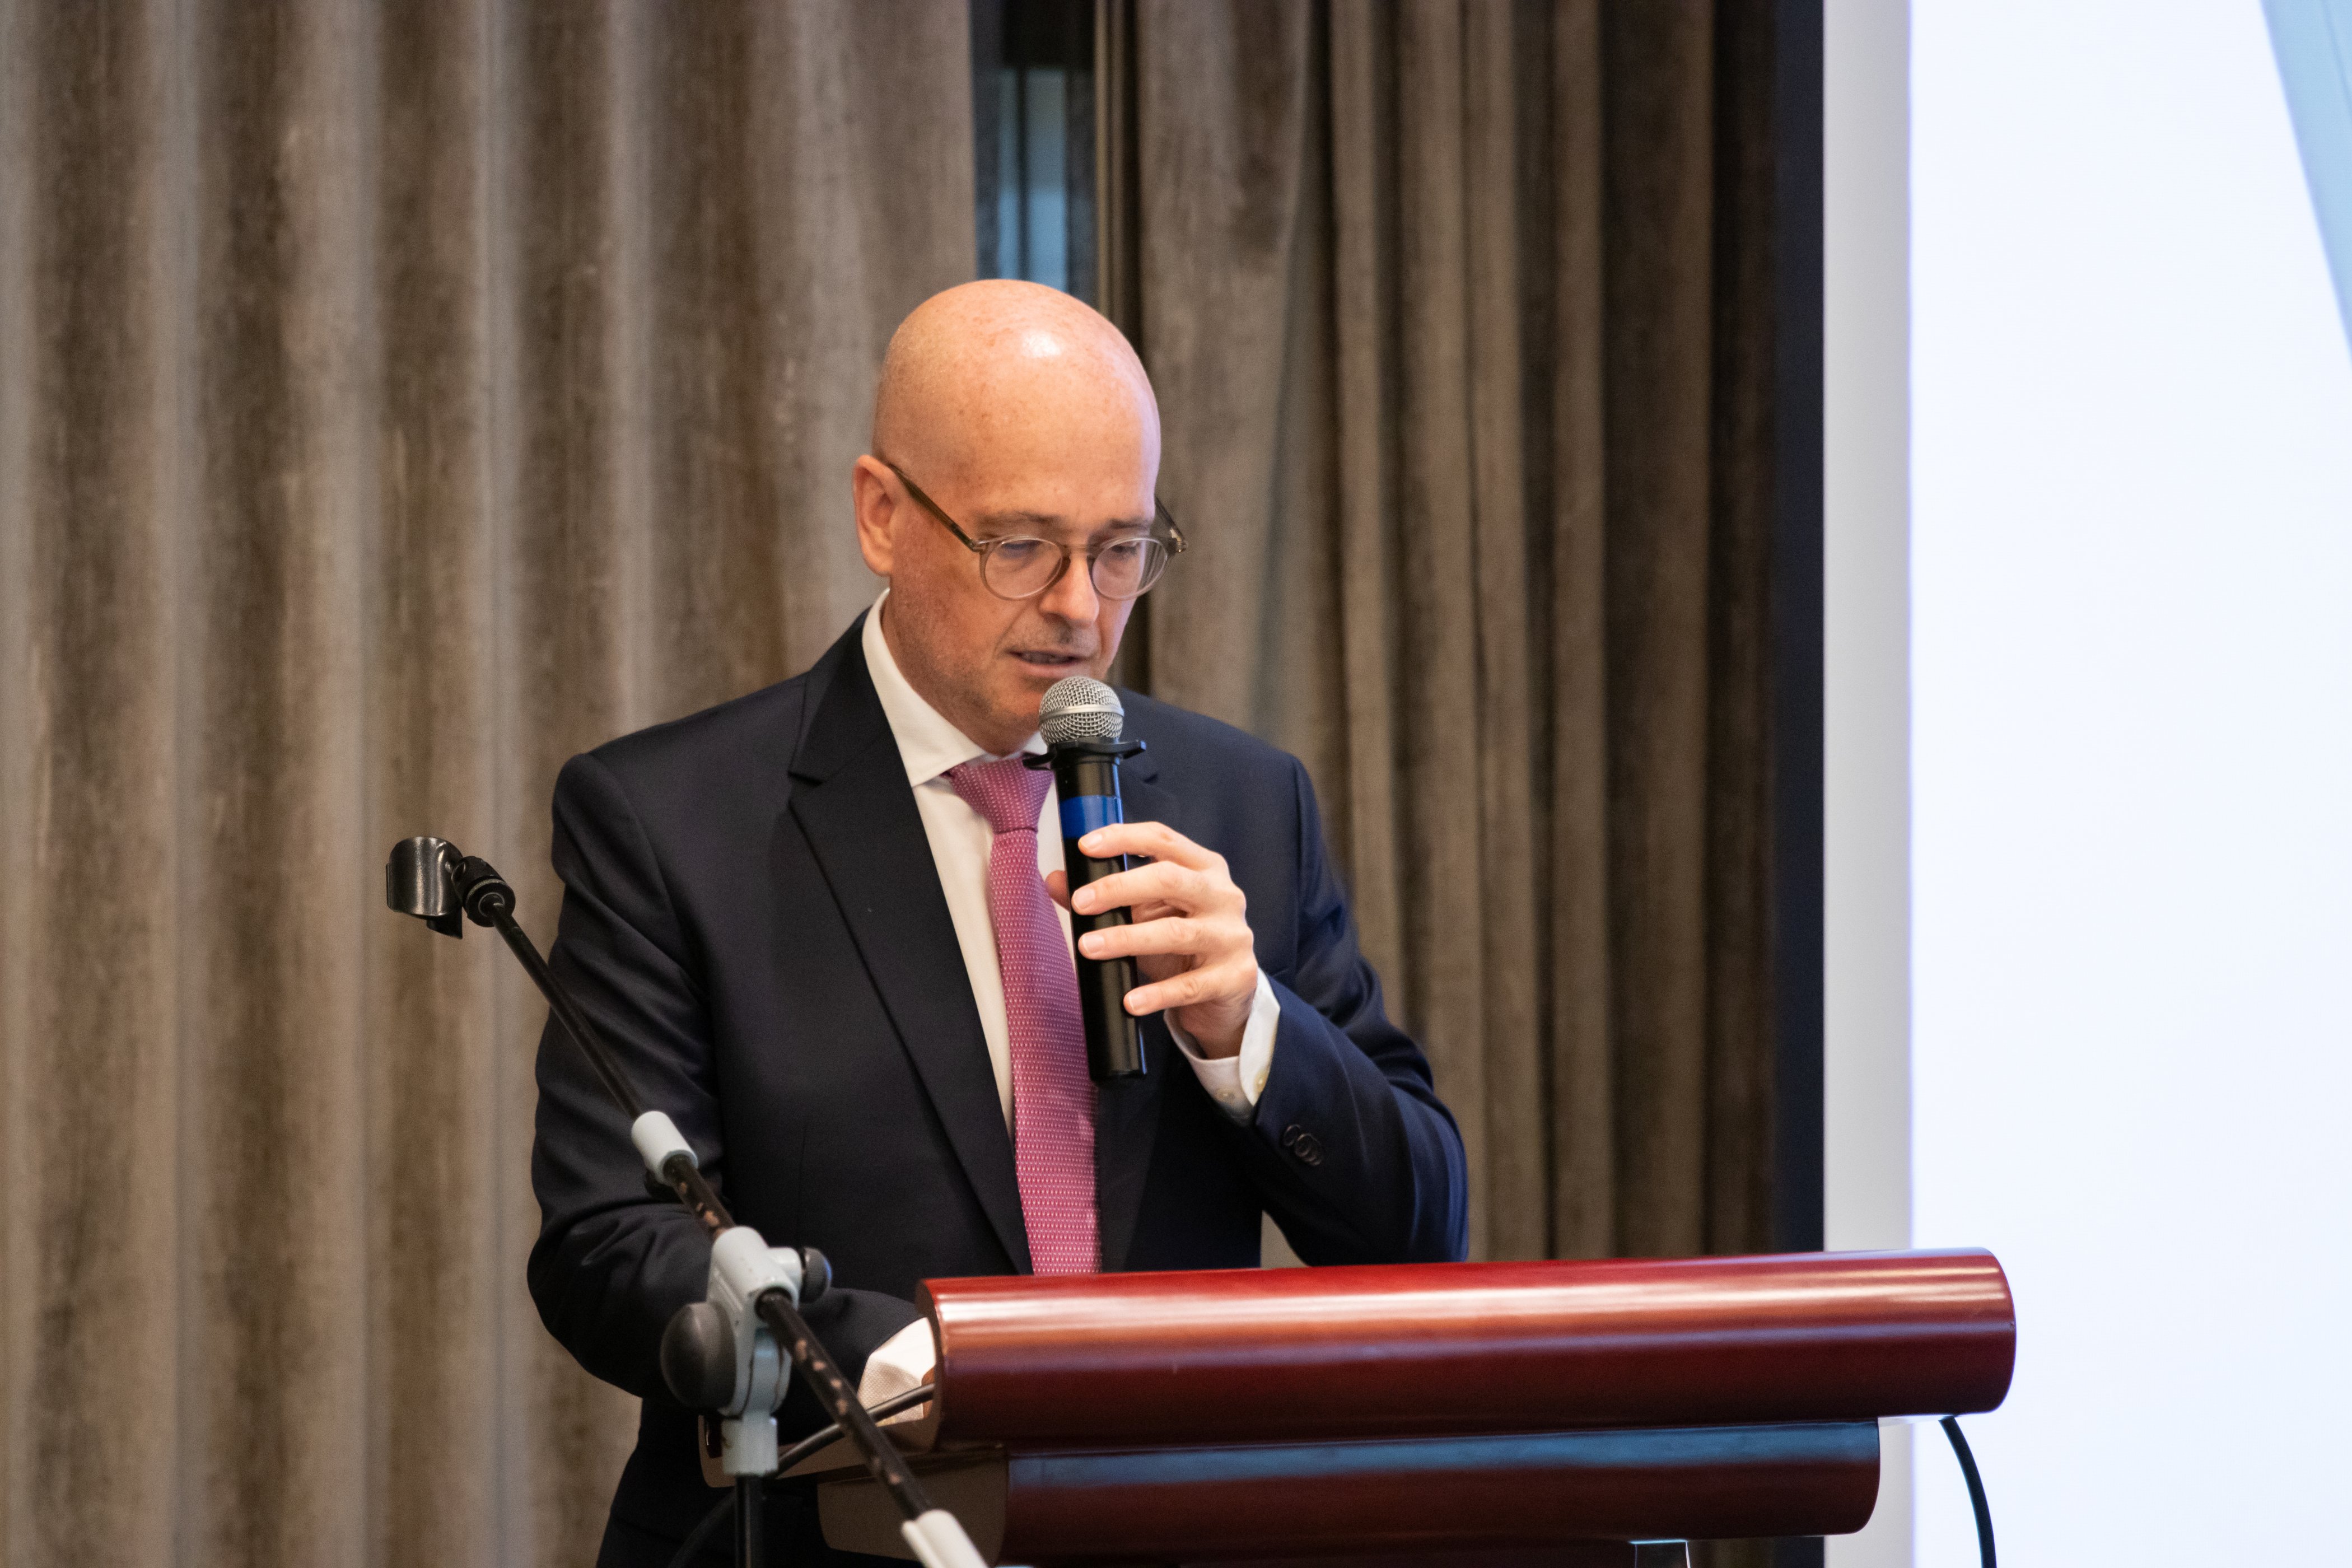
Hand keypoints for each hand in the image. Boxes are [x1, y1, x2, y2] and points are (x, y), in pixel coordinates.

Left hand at [1044, 821, 1258, 1057]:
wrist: (1224, 996)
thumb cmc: (1183, 947)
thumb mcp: (1146, 916)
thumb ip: (1106, 897)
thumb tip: (1057, 880)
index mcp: (1204, 868)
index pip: (1163, 839)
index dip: (1124, 838)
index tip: (1086, 846)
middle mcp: (1223, 895)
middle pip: (1170, 879)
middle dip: (1119, 887)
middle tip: (1081, 902)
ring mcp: (1232, 936)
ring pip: (1176, 932)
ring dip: (1127, 939)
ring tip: (1089, 947)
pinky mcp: (1234, 976)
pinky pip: (1189, 985)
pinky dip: (1157, 993)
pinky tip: (1131, 1000)